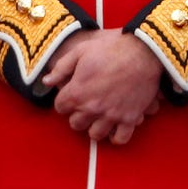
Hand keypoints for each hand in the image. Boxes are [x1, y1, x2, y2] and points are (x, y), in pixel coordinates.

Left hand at [42, 28, 161, 144]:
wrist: (141, 52)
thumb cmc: (109, 49)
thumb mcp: (80, 51)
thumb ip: (61, 68)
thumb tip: (46, 81)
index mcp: (77, 92)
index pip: (60, 108)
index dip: (63, 100)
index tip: (70, 94)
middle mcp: (92, 108)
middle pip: (75, 124)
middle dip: (77, 115)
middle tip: (83, 105)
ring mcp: (111, 116)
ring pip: (95, 135)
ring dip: (94, 126)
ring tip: (97, 116)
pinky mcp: (129, 118)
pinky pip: (119, 139)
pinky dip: (115, 136)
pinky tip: (113, 126)